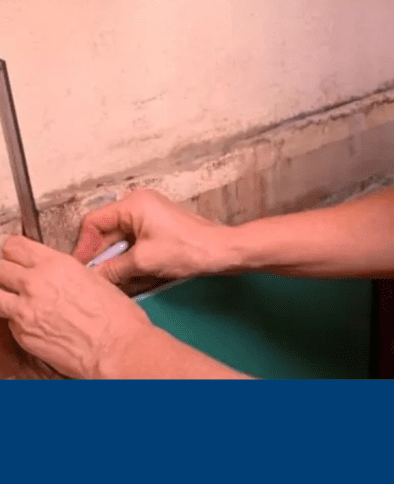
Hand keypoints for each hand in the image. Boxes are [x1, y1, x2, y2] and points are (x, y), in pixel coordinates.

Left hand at [0, 235, 154, 378]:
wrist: (115, 347)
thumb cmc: (115, 316)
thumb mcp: (93, 278)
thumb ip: (65, 273)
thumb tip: (54, 275)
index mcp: (55, 264)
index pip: (15, 246)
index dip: (12, 250)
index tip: (13, 254)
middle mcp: (35, 283)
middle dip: (4, 270)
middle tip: (11, 275)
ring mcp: (24, 309)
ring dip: (3, 294)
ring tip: (14, 299)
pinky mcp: (21, 334)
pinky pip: (7, 320)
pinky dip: (14, 319)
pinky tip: (31, 321)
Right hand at [73, 189, 228, 285]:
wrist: (221, 251)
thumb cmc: (187, 249)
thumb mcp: (143, 261)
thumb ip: (113, 268)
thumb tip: (93, 277)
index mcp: (133, 204)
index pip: (94, 221)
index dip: (84, 245)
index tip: (82, 267)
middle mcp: (139, 204)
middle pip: (106, 229)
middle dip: (100, 254)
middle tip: (93, 277)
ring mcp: (150, 215)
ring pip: (120, 237)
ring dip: (114, 258)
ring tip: (109, 279)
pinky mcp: (158, 228)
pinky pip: (134, 240)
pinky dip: (128, 256)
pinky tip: (125, 274)